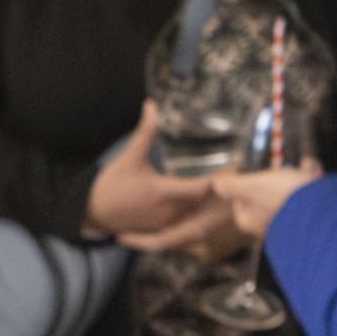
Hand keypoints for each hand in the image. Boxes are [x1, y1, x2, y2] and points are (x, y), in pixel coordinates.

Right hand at [85, 116, 237, 250]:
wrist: (94, 211)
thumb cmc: (113, 183)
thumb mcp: (129, 156)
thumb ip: (145, 132)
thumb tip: (151, 105)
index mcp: (162, 191)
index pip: (199, 187)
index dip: (219, 179)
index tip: (235, 167)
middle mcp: (168, 210)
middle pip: (205, 203)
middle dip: (222, 191)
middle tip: (242, 177)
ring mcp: (167, 223)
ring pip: (198, 216)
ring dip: (214, 205)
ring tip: (233, 192)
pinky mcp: (163, 231)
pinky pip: (188, 226)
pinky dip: (201, 216)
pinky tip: (214, 209)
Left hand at [207, 165, 328, 236]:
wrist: (320, 211)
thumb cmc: (280, 198)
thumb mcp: (249, 186)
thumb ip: (229, 185)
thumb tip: (216, 184)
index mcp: (249, 219)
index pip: (241, 197)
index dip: (247, 182)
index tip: (256, 171)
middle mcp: (268, 224)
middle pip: (267, 195)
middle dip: (277, 177)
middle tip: (283, 168)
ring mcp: (291, 222)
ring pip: (289, 193)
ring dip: (296, 176)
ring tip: (303, 167)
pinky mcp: (312, 217)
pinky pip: (308, 194)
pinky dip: (310, 180)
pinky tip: (312, 169)